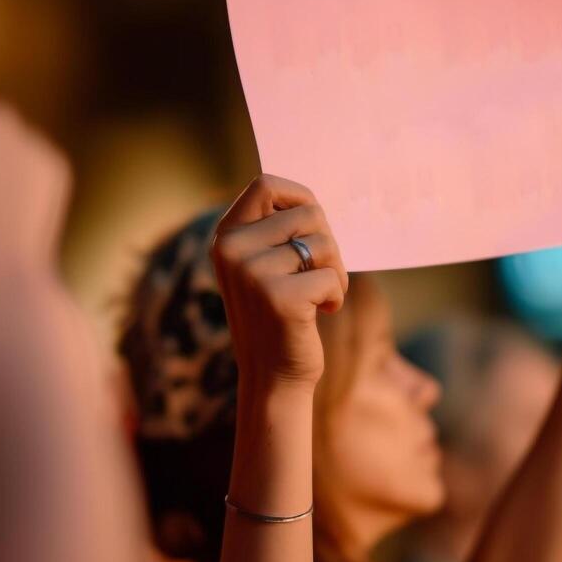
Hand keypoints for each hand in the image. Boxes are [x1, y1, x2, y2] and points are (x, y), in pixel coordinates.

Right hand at [211, 175, 348, 389]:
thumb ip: (275, 231)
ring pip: (324, 244)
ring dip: (335, 272)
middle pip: (307, 213)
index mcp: (225, 237)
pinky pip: (331, 276)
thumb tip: (311, 197)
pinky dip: (336, 295)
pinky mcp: (280, 298)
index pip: (265, 184)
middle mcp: (232, 250)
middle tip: (320, 273)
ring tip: (320, 296)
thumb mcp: (263, 266)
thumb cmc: (278, 316)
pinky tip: (320, 314)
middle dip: (327, 243)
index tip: (313, 225)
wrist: (272, 377)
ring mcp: (252, 273)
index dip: (299, 196)